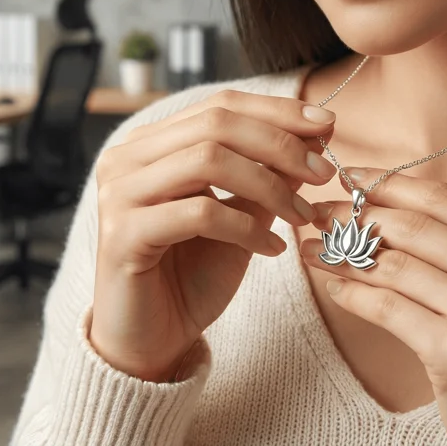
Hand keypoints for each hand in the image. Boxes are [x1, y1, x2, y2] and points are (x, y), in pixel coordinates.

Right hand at [89, 90, 338, 381]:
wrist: (149, 342)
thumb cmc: (192, 274)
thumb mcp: (241, 214)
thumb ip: (266, 174)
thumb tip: (314, 135)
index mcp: (150, 144)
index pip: (218, 106)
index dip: (276, 111)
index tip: (328, 125)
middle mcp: (126, 159)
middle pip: (215, 124)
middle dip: (280, 144)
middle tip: (324, 173)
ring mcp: (119, 193)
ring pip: (208, 160)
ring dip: (269, 185)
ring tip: (301, 216)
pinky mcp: (122, 234)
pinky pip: (199, 213)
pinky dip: (246, 227)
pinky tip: (272, 249)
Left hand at [301, 167, 446, 445]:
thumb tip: (378, 202)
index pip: (443, 199)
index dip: (388, 183)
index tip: (348, 178)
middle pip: (413, 226)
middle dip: (355, 215)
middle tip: (317, 213)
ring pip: (394, 265)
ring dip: (343, 254)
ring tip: (313, 249)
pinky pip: (387, 307)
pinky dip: (353, 295)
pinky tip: (335, 289)